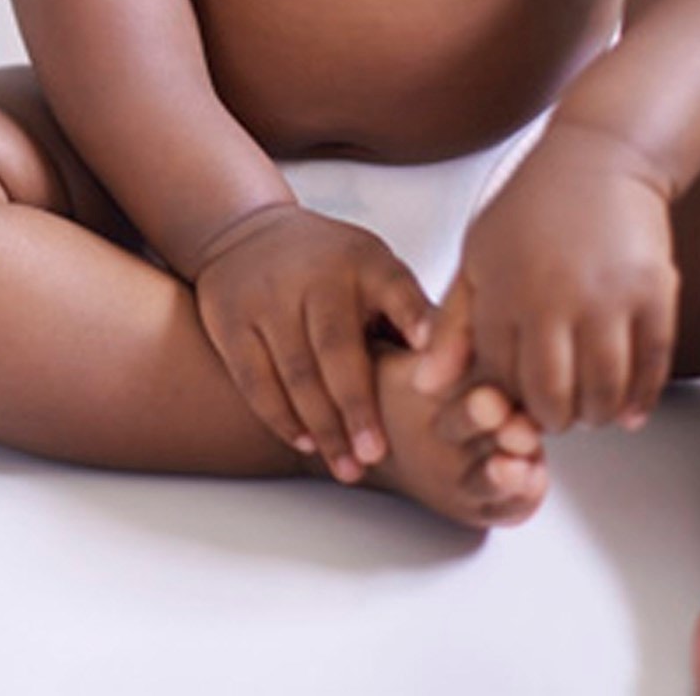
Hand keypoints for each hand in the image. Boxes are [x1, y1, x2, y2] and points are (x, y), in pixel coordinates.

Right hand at [191, 203, 432, 480]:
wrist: (246, 232)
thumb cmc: (333, 268)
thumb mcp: (376, 270)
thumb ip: (414, 315)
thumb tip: (470, 373)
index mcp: (364, 262)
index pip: (395, 290)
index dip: (413, 320)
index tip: (430, 361)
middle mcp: (314, 274)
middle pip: (336, 349)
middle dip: (357, 408)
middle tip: (376, 457)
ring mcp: (266, 295)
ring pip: (295, 373)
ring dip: (323, 426)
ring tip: (348, 468)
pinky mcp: (229, 318)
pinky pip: (255, 379)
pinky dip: (280, 417)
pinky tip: (305, 441)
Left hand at [414, 122, 679, 432]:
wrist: (599, 159)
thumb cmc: (530, 209)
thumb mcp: (475, 259)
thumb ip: (451, 326)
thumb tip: (426, 387)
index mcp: (502, 288)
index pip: (498, 376)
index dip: (504, 399)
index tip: (511, 401)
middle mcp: (554, 296)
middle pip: (552, 396)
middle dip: (550, 418)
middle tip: (553, 415)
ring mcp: (608, 297)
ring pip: (603, 391)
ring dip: (595, 415)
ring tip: (587, 411)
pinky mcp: (654, 295)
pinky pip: (652, 369)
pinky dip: (640, 401)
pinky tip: (627, 412)